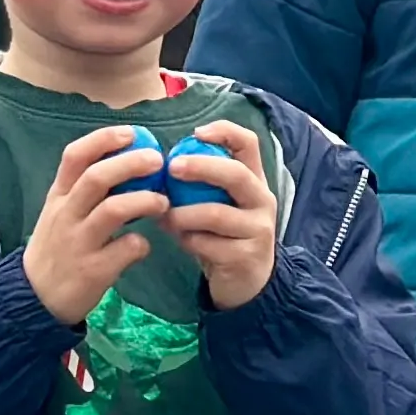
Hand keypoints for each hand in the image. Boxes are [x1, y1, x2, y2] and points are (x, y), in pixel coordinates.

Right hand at [21, 125, 167, 323]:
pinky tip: (143, 246)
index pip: (75, 156)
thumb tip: (128, 163)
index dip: (104, 139)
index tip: (132, 133)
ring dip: (144, 200)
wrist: (34, 297)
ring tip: (162, 203)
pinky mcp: (93, 270)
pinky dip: (141, 244)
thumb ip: (85, 190)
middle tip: (157, 160)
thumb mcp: (60, 212)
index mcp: (59, 196)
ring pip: (113, 210)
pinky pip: (125, 249)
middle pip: (97, 177)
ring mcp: (79, 242)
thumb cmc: (56, 248)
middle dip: (130, 163)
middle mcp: (66, 214)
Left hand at [162, 120, 279, 309]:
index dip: (224, 131)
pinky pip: (208, 244)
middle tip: (172, 167)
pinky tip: (180, 240)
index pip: (249, 144)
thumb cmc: (225, 236)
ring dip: (182, 214)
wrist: (247, 283)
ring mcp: (257, 230)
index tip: (196, 133)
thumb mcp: (219, 204)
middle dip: (201, 167)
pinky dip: (187, 240)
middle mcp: (261, 201)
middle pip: (236, 174)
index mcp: (254, 180)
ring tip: (164, 217)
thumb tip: (154, 167)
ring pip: (215, 214)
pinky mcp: (245, 257)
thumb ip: (198, 186)